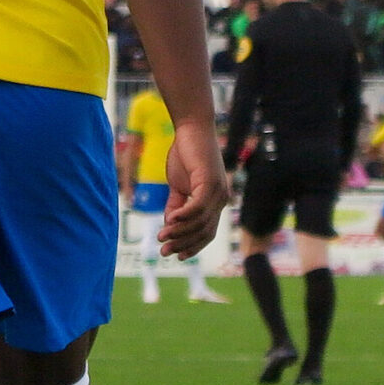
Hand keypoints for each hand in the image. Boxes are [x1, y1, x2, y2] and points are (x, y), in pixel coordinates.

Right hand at [158, 126, 228, 258]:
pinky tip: (168, 221)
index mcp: (216, 201)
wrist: (191, 128)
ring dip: (179, 232)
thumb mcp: (178, 185)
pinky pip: (196, 207)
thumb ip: (176, 206)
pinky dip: (183, 216)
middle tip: (163, 252)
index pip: (207, 232)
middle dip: (183, 244)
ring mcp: (218, 192)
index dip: (193, 246)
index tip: (176, 256)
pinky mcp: (211, 183)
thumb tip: (169, 226)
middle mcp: (221, 199)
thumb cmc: (185, 154)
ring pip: (199, 222)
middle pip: (203, 231)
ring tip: (161, 237)